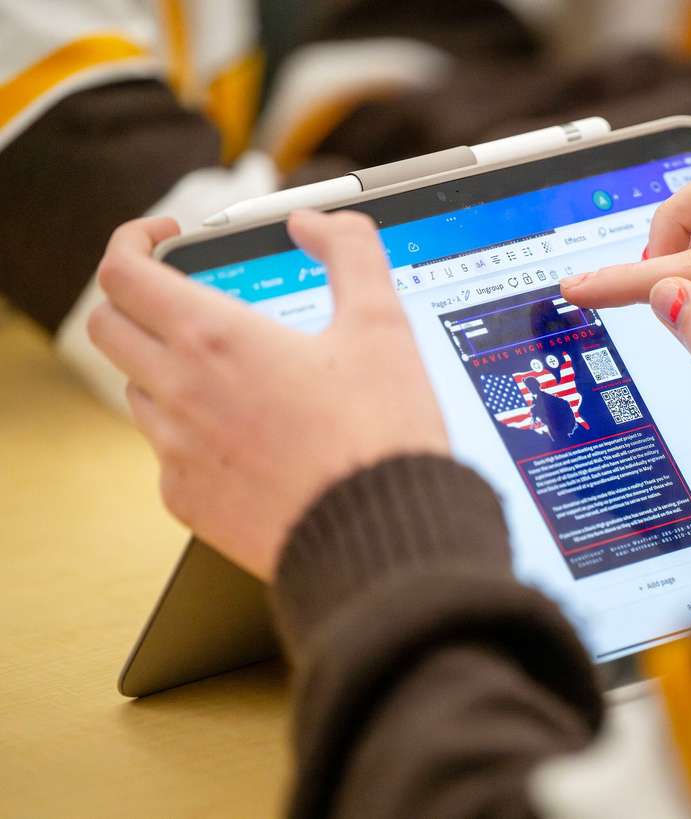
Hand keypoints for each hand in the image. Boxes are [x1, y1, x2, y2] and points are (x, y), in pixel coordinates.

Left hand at [88, 210, 447, 579]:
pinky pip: (166, 452)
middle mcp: (180, 393)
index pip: (123, 272)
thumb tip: (317, 223)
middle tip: (183, 295)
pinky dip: (192, 430)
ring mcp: (176, 452)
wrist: (380, 540)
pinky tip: (248, 435)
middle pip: (108, 326)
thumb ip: (351, 253)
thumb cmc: (380, 436)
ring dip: (164, 365)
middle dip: (135, 297)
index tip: (168, 237)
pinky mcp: (187, 501)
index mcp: (216, 340)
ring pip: (136, 390)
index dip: (134, 239)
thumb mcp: (384, 326)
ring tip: (230, 369)